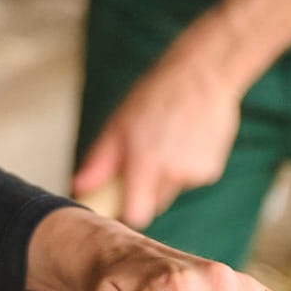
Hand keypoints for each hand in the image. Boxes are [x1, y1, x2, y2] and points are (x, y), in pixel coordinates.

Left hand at [74, 42, 242, 227]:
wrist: (203, 75)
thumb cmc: (156, 95)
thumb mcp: (118, 124)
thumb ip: (99, 162)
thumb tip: (78, 187)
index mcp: (147, 163)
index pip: (136, 215)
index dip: (125, 212)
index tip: (117, 202)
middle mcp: (173, 173)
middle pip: (153, 204)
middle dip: (143, 190)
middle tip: (139, 161)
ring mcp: (196, 173)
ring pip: (170, 190)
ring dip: (164, 176)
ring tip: (164, 141)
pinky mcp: (211, 170)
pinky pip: (189, 180)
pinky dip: (183, 167)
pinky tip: (184, 141)